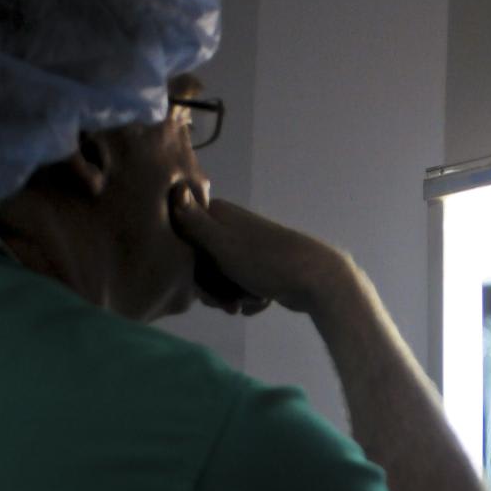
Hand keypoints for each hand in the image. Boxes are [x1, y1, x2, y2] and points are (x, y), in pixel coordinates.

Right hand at [169, 187, 346, 315]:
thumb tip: (174, 187)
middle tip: (227, 304)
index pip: (185, 241)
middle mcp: (232, 228)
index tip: (198, 286)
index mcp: (219, 215)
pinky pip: (244, 286)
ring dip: (233, 296)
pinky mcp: (264, 267)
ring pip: (224, 278)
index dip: (188, 267)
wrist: (316, 279)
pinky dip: (250, 298)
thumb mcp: (222, 243)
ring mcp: (249, 248)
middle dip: (213, 288)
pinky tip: (261, 303)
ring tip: (246, 303)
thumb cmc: (264, 260)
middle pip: (204, 264)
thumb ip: (194, 222)